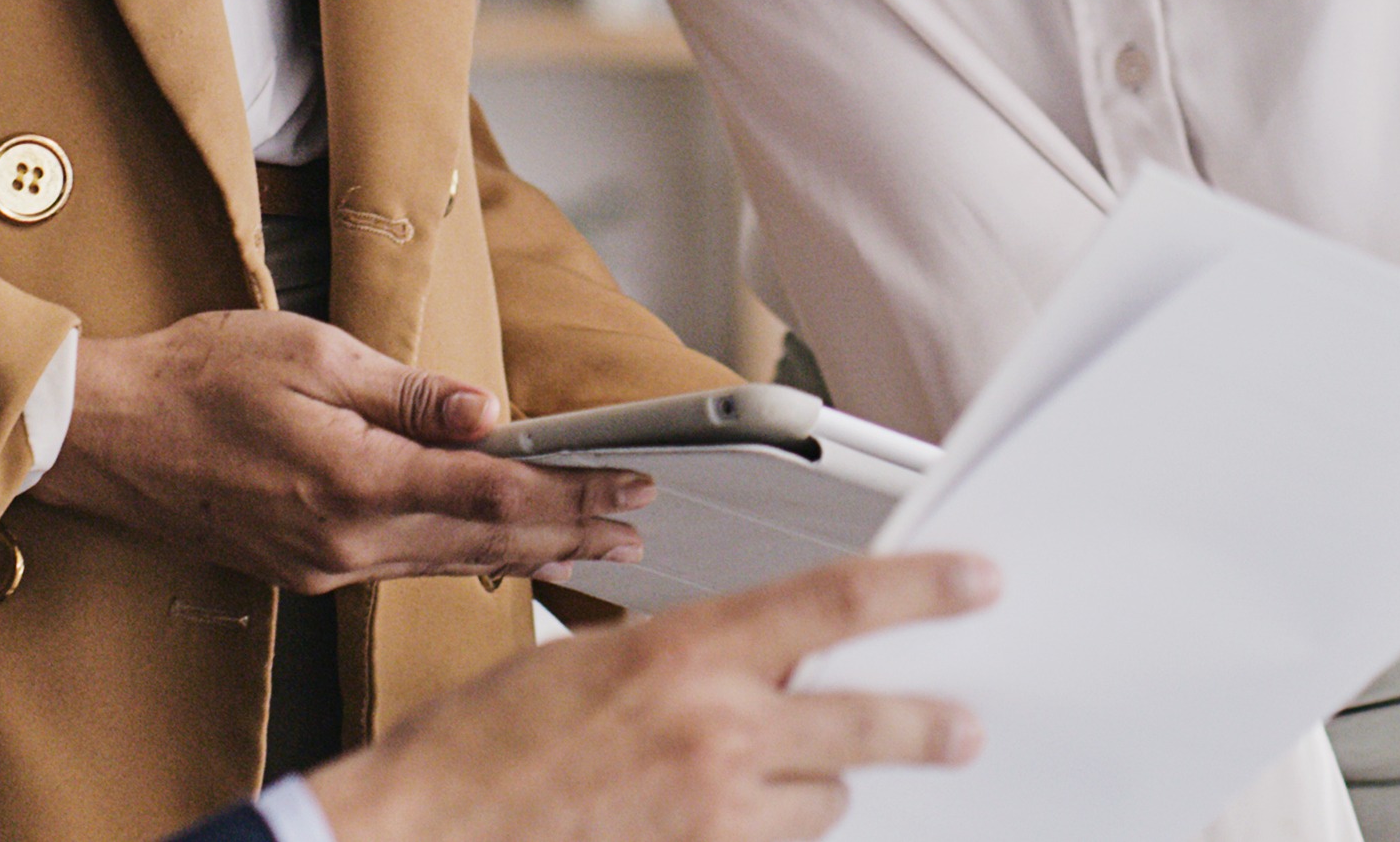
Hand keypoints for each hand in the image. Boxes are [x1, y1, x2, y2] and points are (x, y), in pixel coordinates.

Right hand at [31, 309, 653, 590]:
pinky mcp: (307, 569)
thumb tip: (485, 410)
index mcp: (353, 480)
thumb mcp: (307, 351)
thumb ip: (404, 390)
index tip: (631, 482)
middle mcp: (346, 540)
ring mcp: (325, 565)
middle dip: (572, 531)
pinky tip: (501, 553)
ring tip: (594, 546)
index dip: (573, 491)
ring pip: (453, 565)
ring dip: (530, 553)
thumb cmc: (195, 377)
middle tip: (640, 524)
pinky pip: (409, 569)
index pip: (494, 493)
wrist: (103, 435)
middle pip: (487, 542)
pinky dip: (469, 558)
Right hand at [301, 553, 994, 841]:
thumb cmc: (484, 749)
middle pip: (866, 722)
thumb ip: (690, 658)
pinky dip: (766, 840)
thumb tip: (765, 661)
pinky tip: (723, 827)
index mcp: (684, 652)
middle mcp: (715, 733)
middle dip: (923, 725)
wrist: (424, 837)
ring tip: (761, 785)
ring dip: (812, 792)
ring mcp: (716, 818)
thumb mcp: (591, 661)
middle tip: (963, 727)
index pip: (836, 602)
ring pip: (825, 804)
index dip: (922, 588)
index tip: (975, 582)